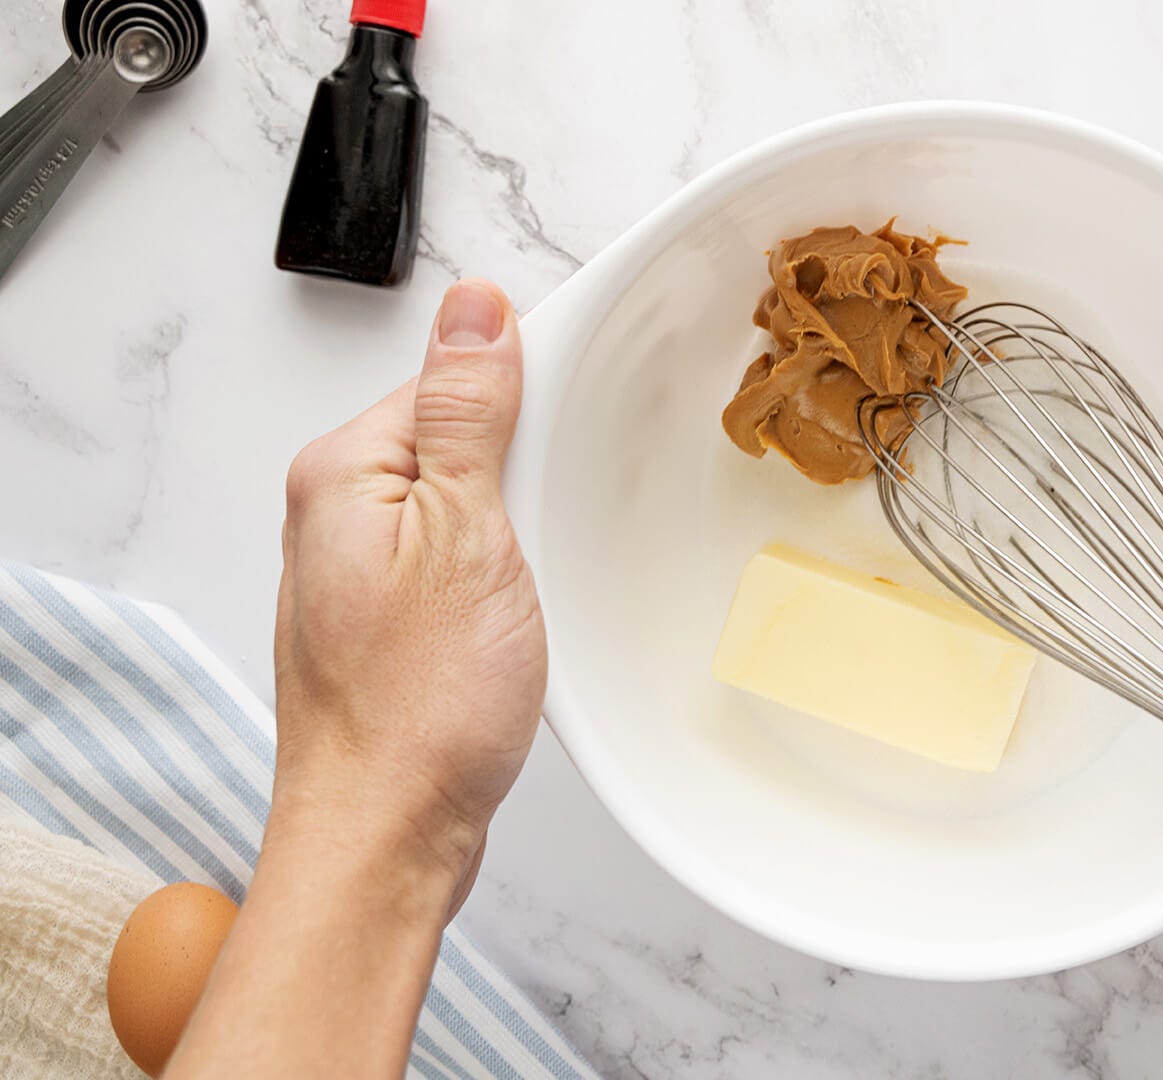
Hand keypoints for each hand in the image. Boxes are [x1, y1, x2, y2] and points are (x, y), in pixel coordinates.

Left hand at [272, 277, 544, 916]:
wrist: (386, 837)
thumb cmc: (416, 711)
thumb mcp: (465, 536)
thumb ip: (467, 416)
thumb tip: (474, 312)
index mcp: (344, 472)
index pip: (453, 376)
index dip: (531, 391)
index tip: (589, 408)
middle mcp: (337, 515)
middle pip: (458, 437)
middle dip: (524, 469)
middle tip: (552, 529)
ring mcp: (360, 572)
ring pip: (464, 503)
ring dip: (516, 528)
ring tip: (535, 581)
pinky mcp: (389, 621)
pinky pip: (458, 559)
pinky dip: (501, 574)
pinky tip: (519, 614)